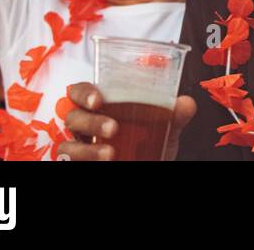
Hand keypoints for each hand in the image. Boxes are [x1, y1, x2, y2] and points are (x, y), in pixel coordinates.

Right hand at [58, 82, 196, 161]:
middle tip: (113, 128)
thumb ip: (174, 114)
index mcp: (100, 106)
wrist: (149, 163)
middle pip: (72, 116)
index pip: (79, 91)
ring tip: (110, 154)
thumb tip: (186, 103)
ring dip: (87, 150)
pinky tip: (103, 163)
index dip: (83, 92)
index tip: (99, 100)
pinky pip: (68, 163)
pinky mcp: (78, 164)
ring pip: (67, 145)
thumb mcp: (165, 127)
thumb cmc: (148, 140)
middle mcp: (84, 124)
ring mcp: (79, 147)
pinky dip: (84, 162)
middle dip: (91, 121)